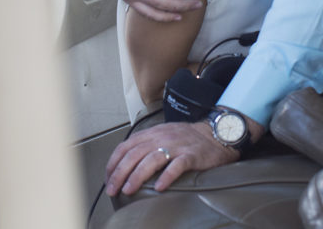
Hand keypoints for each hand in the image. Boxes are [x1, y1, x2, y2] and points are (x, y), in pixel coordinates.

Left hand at [105, 119, 263, 194]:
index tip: (108, 178)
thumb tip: (124, 163)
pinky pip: (177, 166)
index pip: (125, 146)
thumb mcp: (161, 136)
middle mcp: (161, 138)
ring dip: (137, 176)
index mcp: (151, 134)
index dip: (113, 163)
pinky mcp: (191, 155)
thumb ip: (144, 146)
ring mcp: (176, 146)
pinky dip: (166, 177)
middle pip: (135, 154)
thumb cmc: (186, 139)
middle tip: (113, 189)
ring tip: (129, 189)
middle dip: (120, 173)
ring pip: (152, 159)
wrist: (215, 134)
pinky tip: (159, 187)